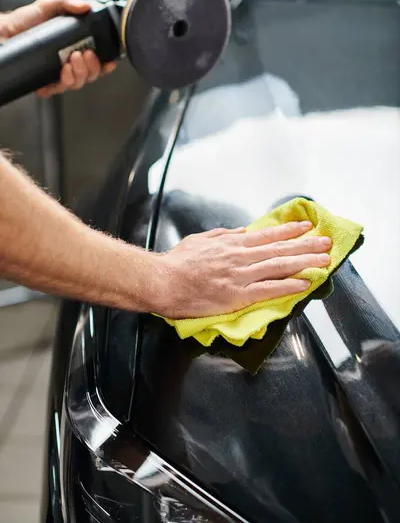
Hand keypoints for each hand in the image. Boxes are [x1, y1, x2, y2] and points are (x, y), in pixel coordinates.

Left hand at [0, 0, 115, 96]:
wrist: (3, 32)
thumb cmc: (24, 21)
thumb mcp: (48, 5)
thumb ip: (67, 1)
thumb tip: (86, 6)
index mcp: (74, 48)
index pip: (96, 61)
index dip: (105, 64)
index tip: (109, 61)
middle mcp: (68, 63)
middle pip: (90, 75)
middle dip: (92, 68)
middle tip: (85, 54)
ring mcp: (56, 75)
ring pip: (77, 84)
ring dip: (79, 74)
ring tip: (72, 60)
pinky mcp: (43, 83)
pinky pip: (57, 90)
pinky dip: (62, 83)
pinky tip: (62, 72)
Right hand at [156, 221, 331, 318]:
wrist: (164, 281)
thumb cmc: (178, 262)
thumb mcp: (200, 240)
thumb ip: (223, 235)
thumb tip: (242, 231)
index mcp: (232, 243)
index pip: (267, 235)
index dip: (289, 231)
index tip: (306, 227)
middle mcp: (241, 257)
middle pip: (279, 249)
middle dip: (306, 245)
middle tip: (326, 242)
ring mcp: (241, 276)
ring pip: (279, 266)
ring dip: (304, 262)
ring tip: (324, 260)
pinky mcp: (238, 295)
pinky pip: (268, 289)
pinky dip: (288, 285)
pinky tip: (304, 283)